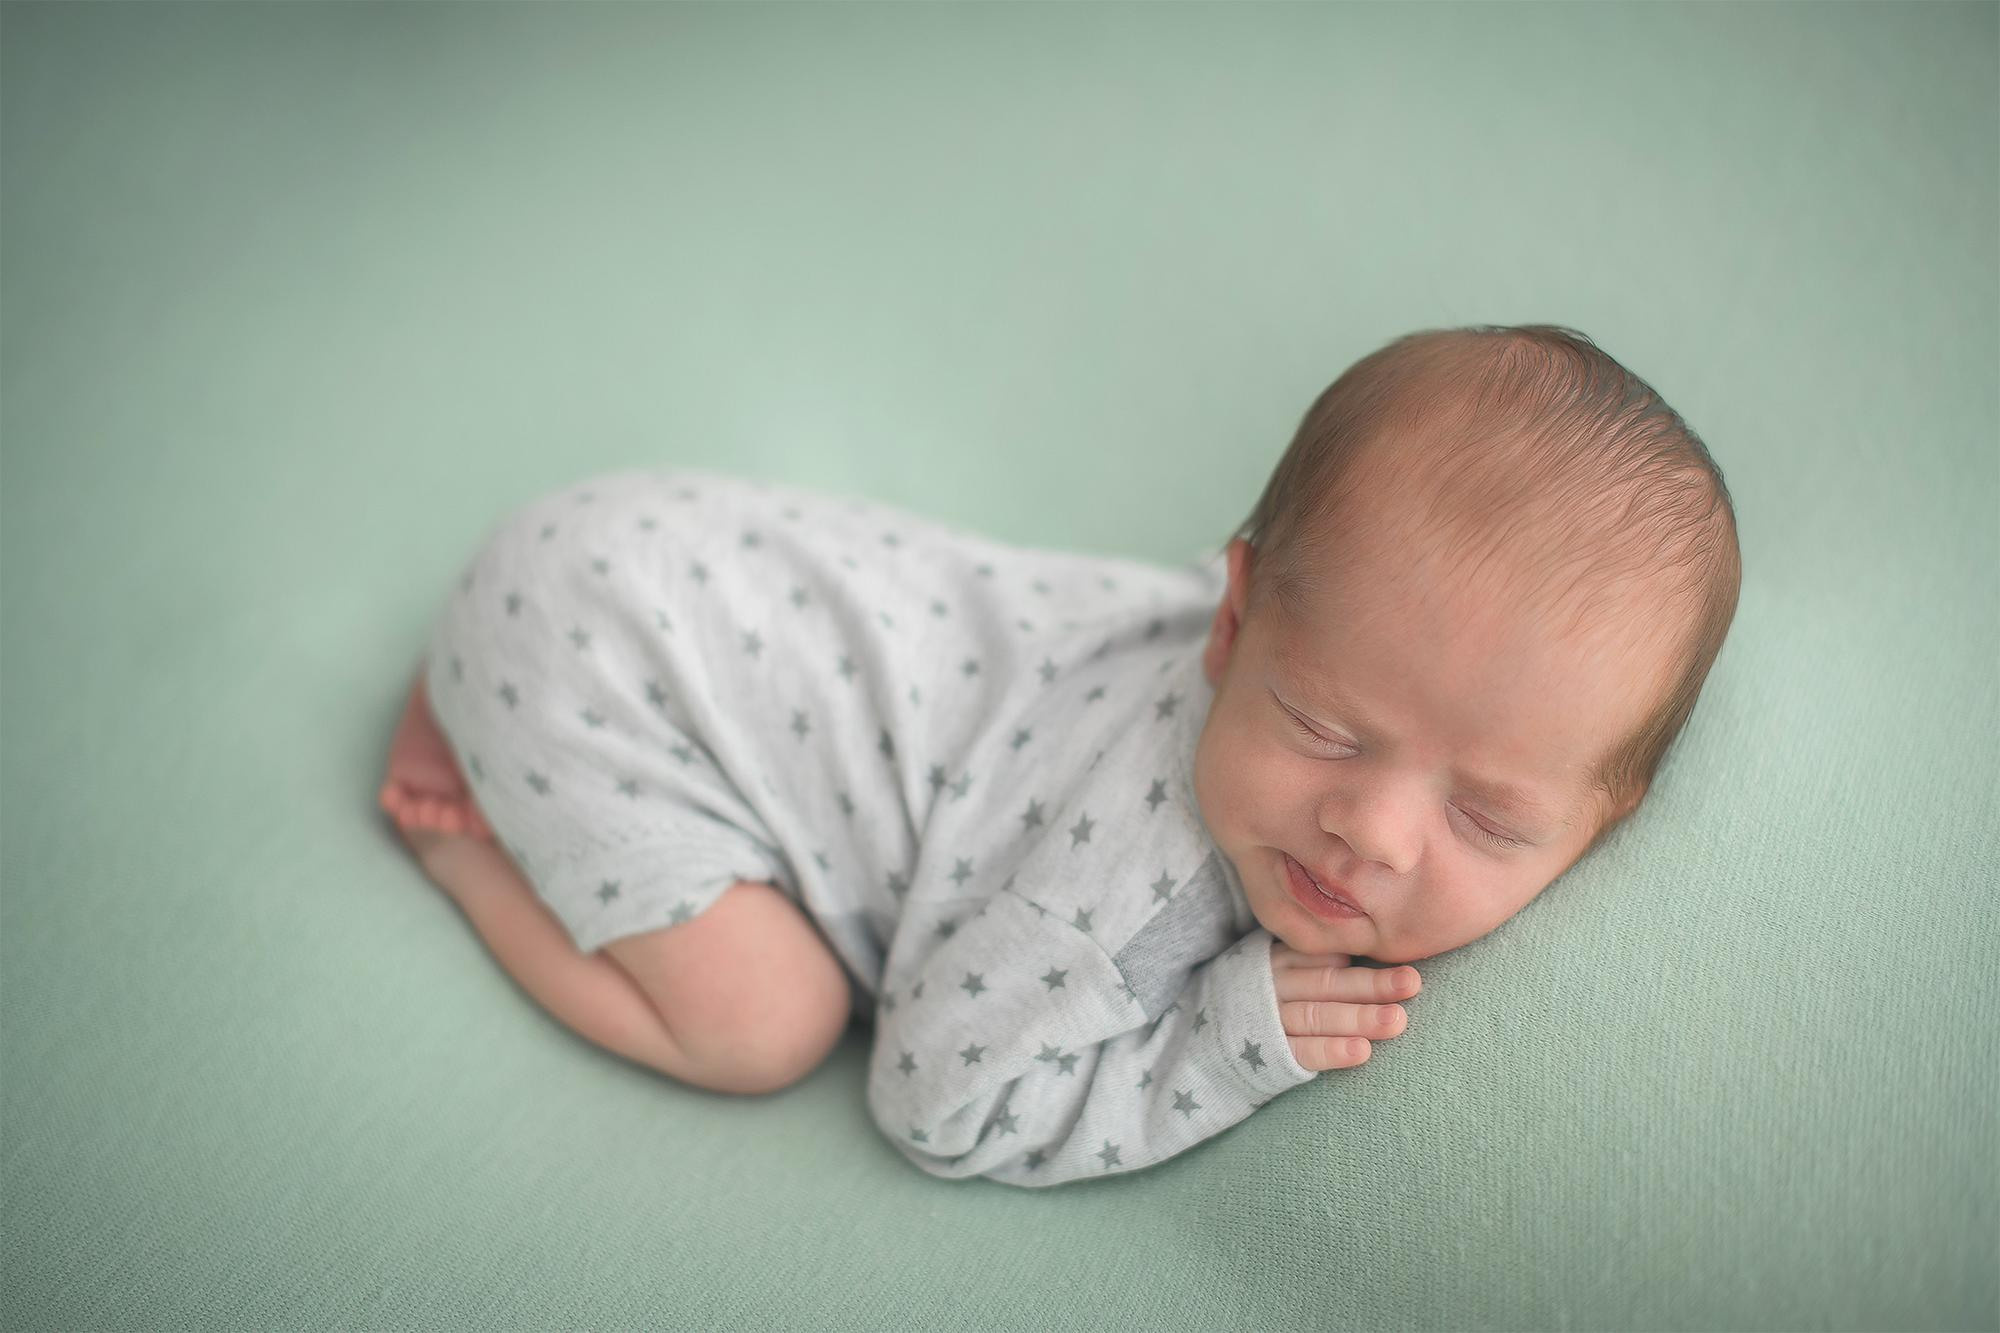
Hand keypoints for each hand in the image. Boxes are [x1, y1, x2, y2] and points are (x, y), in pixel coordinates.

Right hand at [1270, 941, 1421, 1070]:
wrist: (1210, 1036)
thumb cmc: (1264, 997)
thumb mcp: (1280, 968)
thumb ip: (1317, 960)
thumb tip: (1371, 948)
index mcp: (1281, 959)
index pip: (1325, 957)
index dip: (1364, 960)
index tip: (1402, 963)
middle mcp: (1275, 986)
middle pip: (1327, 983)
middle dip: (1371, 985)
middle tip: (1411, 983)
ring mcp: (1270, 1019)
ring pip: (1317, 1015)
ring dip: (1358, 1018)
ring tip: (1396, 1021)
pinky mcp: (1270, 1053)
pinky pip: (1302, 1051)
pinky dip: (1331, 1051)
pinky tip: (1363, 1052)